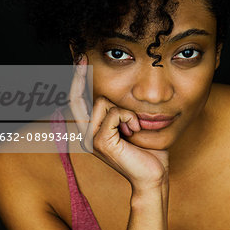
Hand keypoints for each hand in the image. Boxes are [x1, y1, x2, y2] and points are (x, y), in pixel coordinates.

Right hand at [68, 54, 168, 189]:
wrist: (153, 174)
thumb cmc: (146, 149)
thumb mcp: (130, 123)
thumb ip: (118, 109)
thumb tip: (114, 87)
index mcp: (91, 130)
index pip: (78, 101)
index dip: (77, 80)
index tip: (79, 59)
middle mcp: (86, 134)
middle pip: (76, 97)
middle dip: (79, 75)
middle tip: (81, 55)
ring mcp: (90, 139)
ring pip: (103, 102)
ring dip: (125, 110)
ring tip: (134, 126)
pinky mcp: (100, 142)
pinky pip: (115, 114)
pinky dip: (130, 118)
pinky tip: (135, 131)